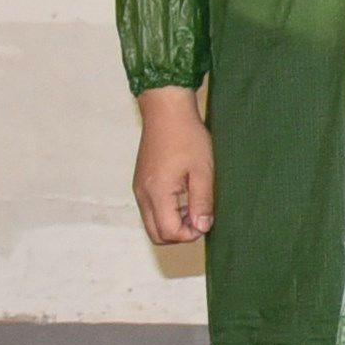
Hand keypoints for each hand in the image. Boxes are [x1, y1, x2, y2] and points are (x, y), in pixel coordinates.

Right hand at [130, 89, 216, 248]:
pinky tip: (183, 195)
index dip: (190, 234)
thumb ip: (201, 201)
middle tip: (199, 216)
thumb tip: (202, 227)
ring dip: (173, 222)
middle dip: (179, 233)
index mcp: (156, 193)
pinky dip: (166, 211)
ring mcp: (139, 189)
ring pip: (152, 223)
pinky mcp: (140, 182)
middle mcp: (142, 195)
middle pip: (156, 234)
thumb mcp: (202, 170)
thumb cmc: (187, 136)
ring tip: (193, 204)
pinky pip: (150, 209)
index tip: (206, 219)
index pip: (169, 232)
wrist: (166, 110)